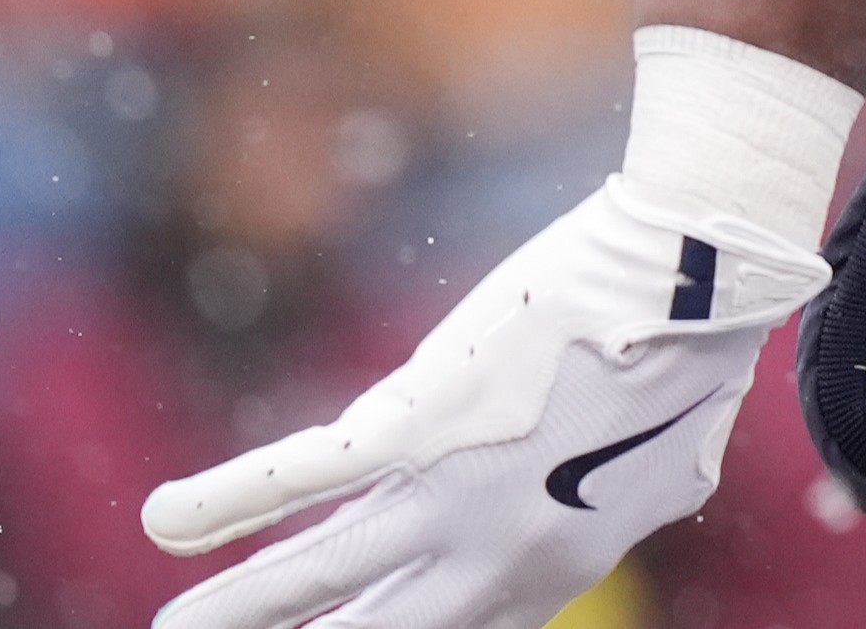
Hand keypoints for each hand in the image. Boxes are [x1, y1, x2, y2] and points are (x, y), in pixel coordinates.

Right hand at [138, 172, 823, 628]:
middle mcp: (498, 556)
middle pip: (376, 628)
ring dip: (240, 608)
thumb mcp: (674, 466)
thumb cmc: (698, 350)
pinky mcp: (423, 422)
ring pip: (320, 572)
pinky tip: (167, 521)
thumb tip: (638, 508)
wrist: (697, 273)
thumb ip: (630, 506)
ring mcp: (456, 495)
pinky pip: (304, 472)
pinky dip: (230, 499)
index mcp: (555, 569)